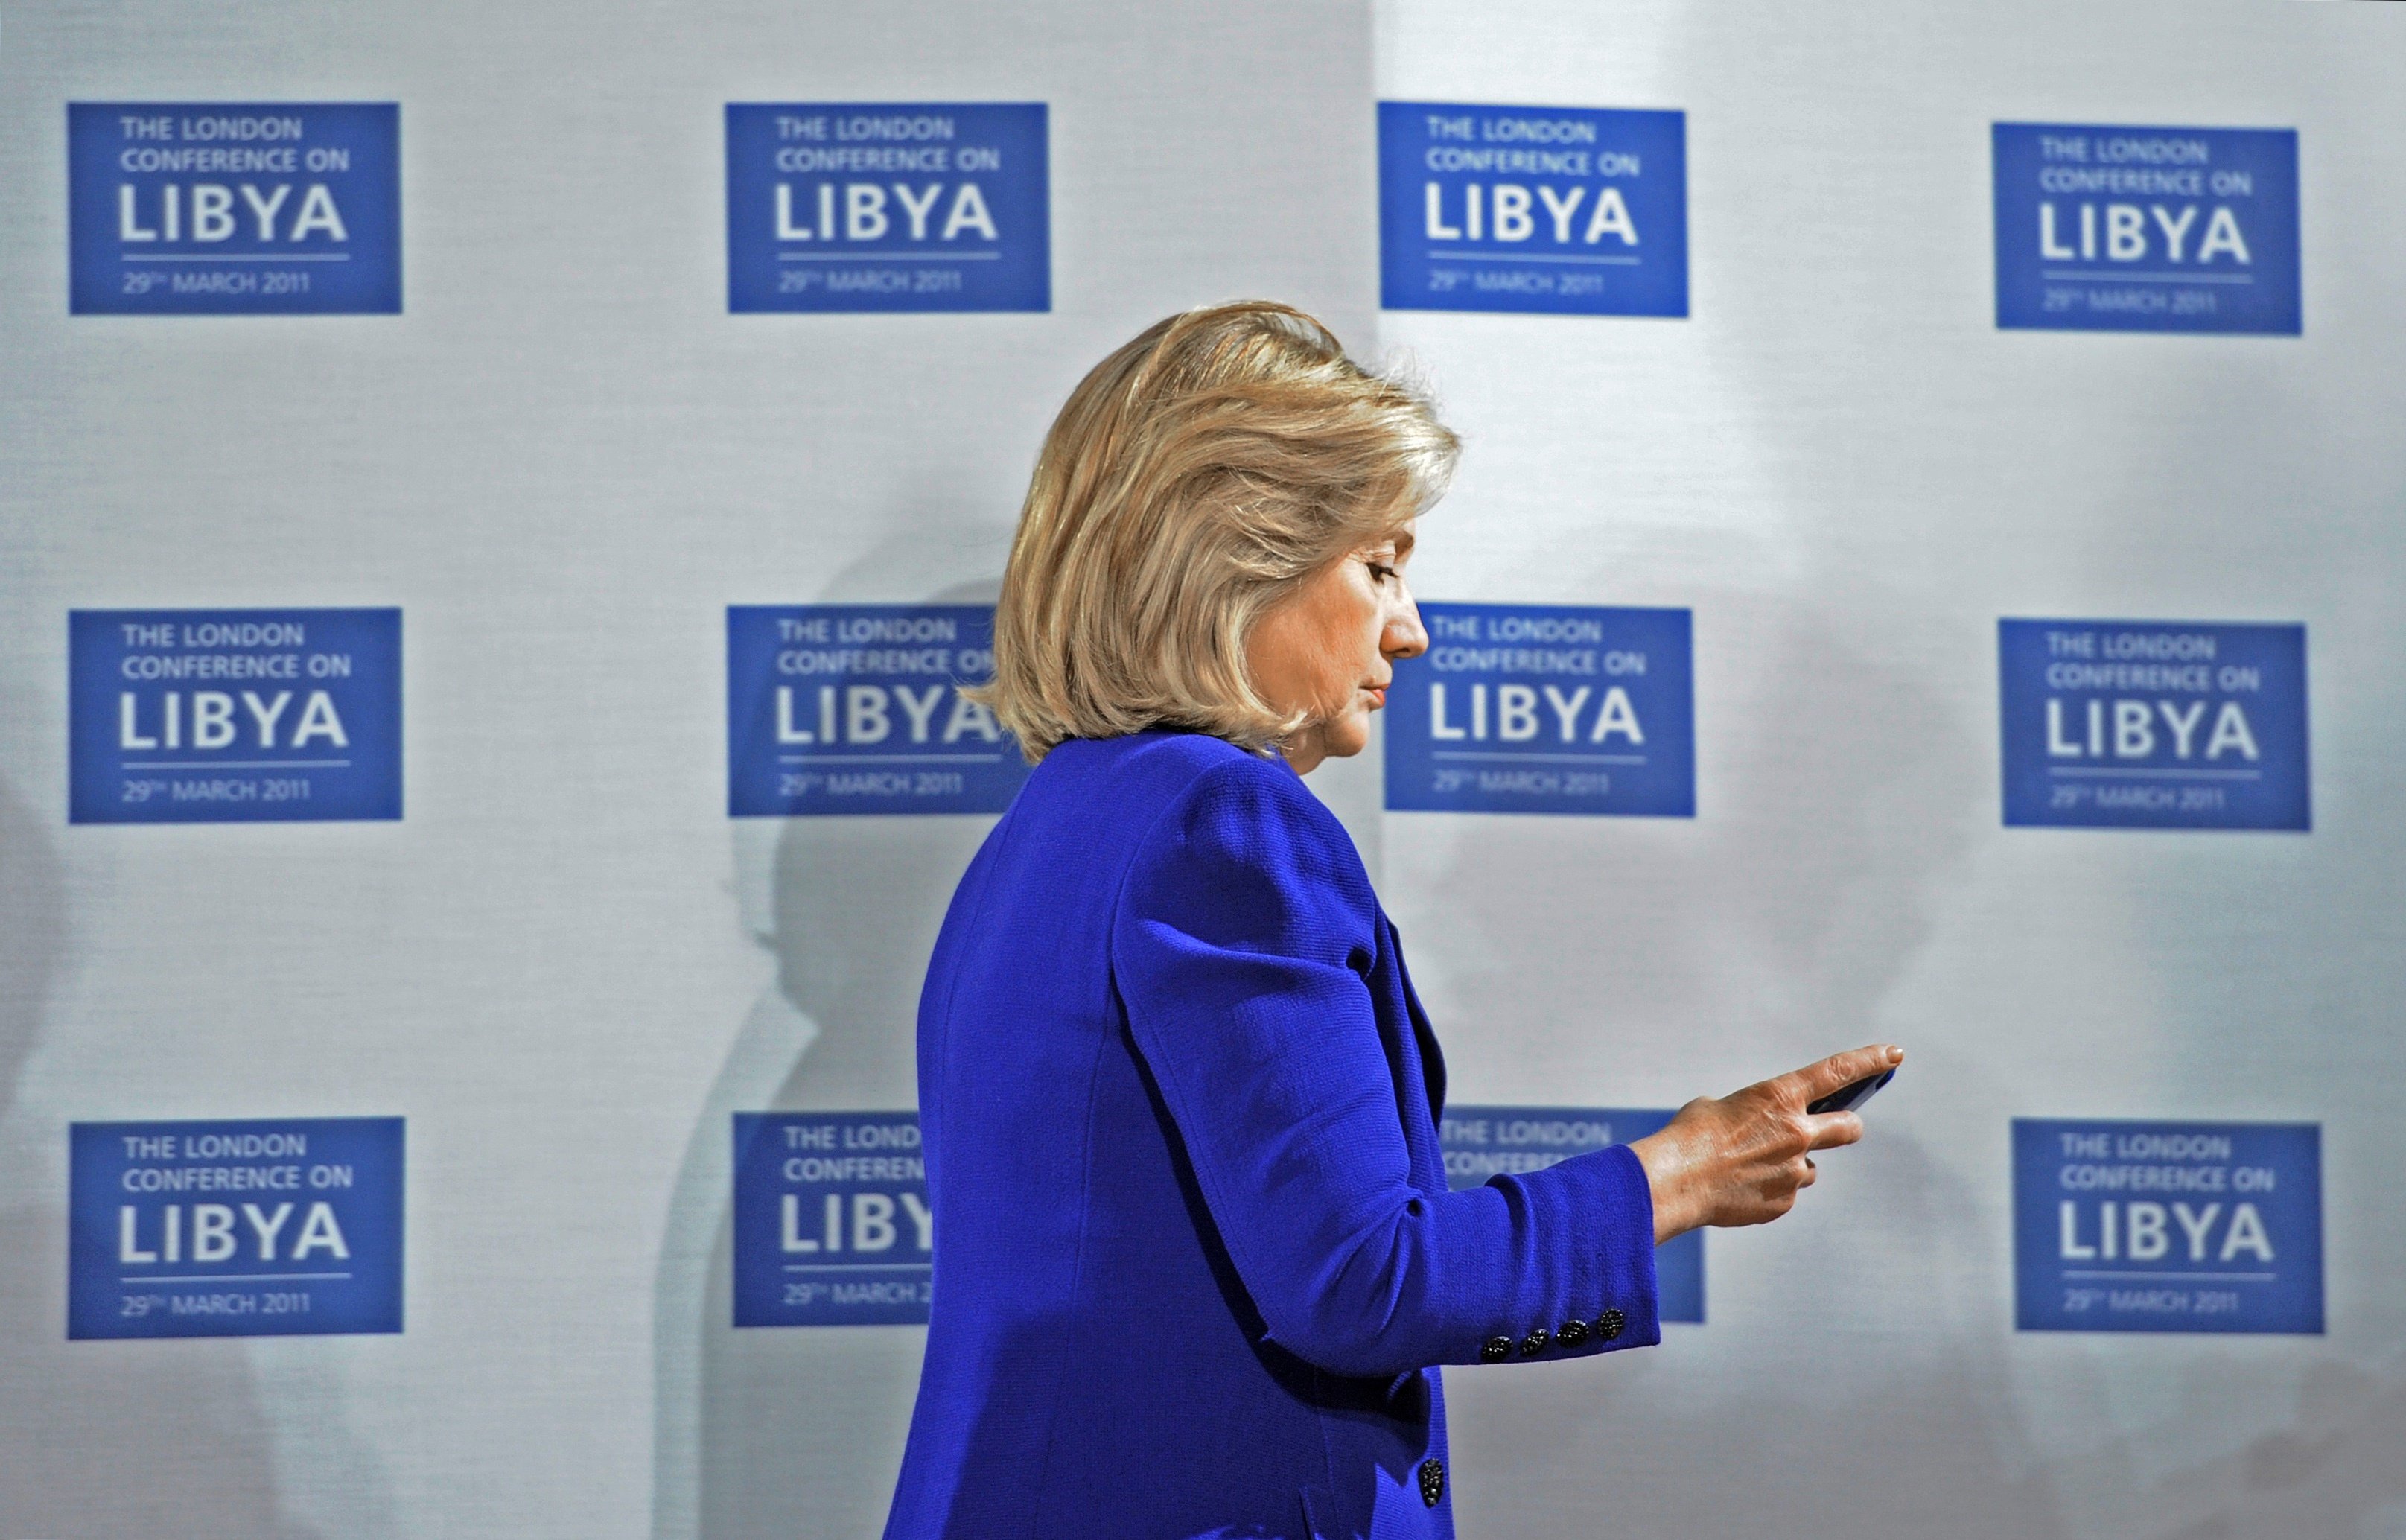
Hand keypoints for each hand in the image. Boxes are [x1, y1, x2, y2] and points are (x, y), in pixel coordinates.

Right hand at [1627, 1044, 1903, 1243]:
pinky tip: (1740, 1187)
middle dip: (1848, 1126)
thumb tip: (1758, 1132)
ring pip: (1808, 1166)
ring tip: (1750, 1167)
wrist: (1676, 1181)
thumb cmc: (1690, 1136)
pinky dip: (1769, 1189)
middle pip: (1848, 1127)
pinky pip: (1786, 1193)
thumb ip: (1752, 1115)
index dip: (1869, 1061)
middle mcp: (1797, 1132)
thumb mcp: (1719, 1108)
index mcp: (1779, 1097)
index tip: (1893, 1055)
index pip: (1837, 1072)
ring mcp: (1795, 1169)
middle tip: (1842, 1127)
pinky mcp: (1785, 1201)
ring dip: (1791, 1165)